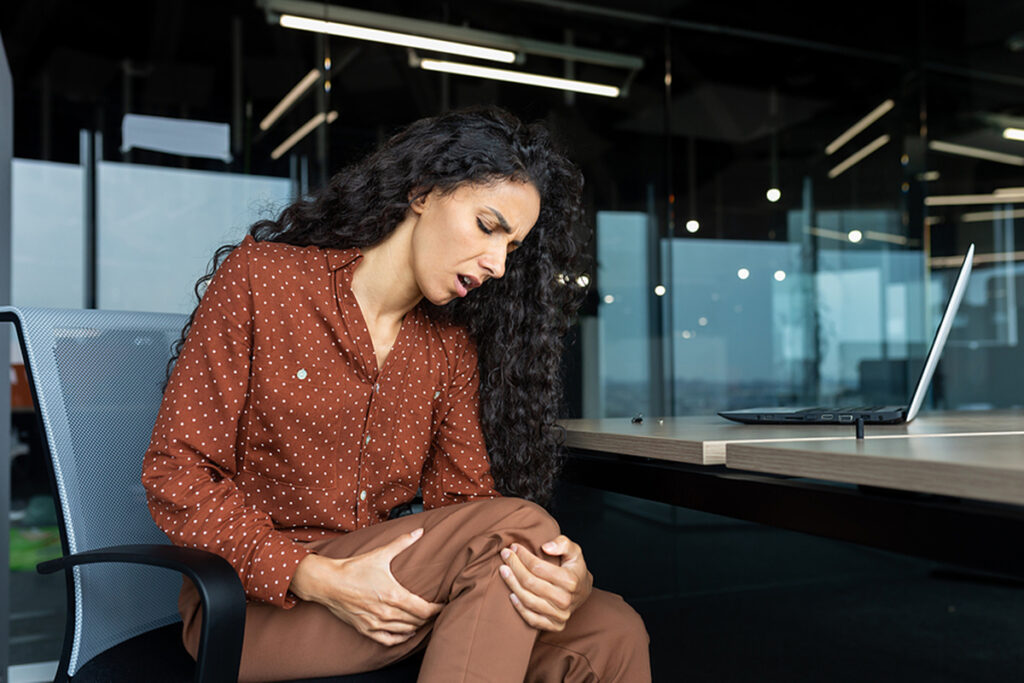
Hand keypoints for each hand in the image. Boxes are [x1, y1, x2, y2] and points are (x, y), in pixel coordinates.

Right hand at [290, 528, 442, 645]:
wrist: (328, 583)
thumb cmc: (354, 568)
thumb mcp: (380, 554)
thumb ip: (402, 543)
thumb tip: (419, 531)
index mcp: (394, 595)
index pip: (424, 609)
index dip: (437, 609)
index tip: (443, 604)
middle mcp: (387, 613)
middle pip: (417, 621)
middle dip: (429, 616)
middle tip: (436, 610)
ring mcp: (376, 623)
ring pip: (405, 631)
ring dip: (417, 626)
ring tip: (424, 619)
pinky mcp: (365, 629)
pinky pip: (388, 640)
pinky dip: (400, 638)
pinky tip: (407, 632)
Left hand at [498, 534, 592, 631]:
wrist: (583, 591)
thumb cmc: (574, 568)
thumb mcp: (574, 551)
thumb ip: (563, 543)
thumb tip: (546, 547)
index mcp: (570, 580)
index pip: (538, 567)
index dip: (523, 556)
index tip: (514, 547)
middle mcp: (565, 599)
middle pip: (530, 583)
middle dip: (514, 567)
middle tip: (505, 555)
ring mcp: (560, 615)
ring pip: (528, 600)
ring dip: (512, 584)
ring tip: (503, 570)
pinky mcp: (555, 625)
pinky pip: (532, 619)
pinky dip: (519, 608)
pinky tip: (511, 594)